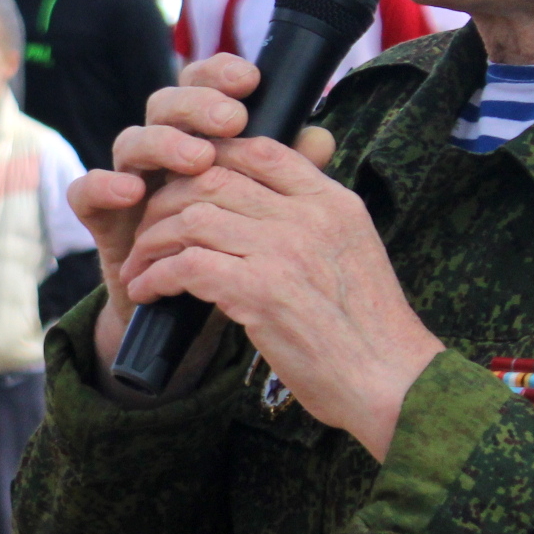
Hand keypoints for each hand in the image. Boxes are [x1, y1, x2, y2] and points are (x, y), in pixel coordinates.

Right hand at [73, 56, 277, 361]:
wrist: (186, 319)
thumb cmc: (228, 252)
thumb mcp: (265, 212)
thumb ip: (289, 173)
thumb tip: (322, 137)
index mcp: (198, 138)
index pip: (201, 86)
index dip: (218, 73)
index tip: (250, 80)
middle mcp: (160, 152)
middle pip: (165, 105)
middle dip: (197, 105)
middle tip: (232, 119)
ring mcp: (127, 182)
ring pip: (130, 141)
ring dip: (162, 144)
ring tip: (197, 161)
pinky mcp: (102, 219)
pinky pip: (86, 192)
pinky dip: (104, 186)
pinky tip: (131, 191)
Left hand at [74, 55, 440, 458]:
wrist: (393, 382)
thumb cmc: (370, 330)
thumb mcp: (353, 253)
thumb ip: (313, 223)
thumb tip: (263, 208)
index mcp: (334, 203)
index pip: (261, 151)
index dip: (210, 157)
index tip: (182, 181)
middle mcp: (308, 217)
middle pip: (214, 178)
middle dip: (167, 200)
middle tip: (149, 230)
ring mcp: (284, 251)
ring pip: (191, 218)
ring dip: (153, 241)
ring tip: (141, 265)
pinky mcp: (260, 293)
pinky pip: (187, 265)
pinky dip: (156, 277)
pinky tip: (147, 292)